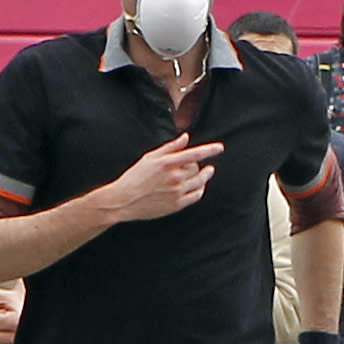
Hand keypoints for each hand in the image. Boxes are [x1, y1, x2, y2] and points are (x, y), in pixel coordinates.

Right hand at [104, 133, 223, 223]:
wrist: (124, 200)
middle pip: (197, 168)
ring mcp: (177, 192)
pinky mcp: (177, 205)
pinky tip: (200, 186)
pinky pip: (197, 195)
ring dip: (204, 176)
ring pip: (200, 182)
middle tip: (192, 165)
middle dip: (197, 165)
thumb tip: (186, 137)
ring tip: (207, 172)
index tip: (220, 148)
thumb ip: (170, 147)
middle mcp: (174, 177)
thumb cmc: (135, 177)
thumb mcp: (150, 157)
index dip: (209, 150)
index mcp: (168, 163)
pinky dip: (201, 189)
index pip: (194, 154)